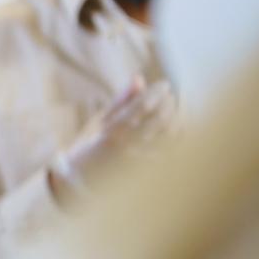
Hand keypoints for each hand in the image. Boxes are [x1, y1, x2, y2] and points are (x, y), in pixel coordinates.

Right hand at [51, 76, 177, 197]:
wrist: (81, 180)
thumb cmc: (92, 145)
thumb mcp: (100, 121)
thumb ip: (121, 100)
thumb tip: (139, 78)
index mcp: (112, 130)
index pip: (142, 106)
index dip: (156, 92)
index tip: (164, 85)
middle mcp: (126, 145)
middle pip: (159, 118)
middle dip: (169, 103)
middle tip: (170, 97)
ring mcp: (138, 160)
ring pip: (169, 134)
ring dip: (176, 118)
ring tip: (173, 111)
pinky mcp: (148, 170)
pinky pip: (171, 150)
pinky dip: (178, 136)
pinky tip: (177, 129)